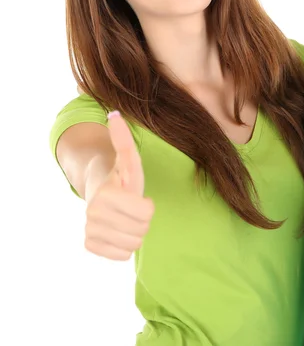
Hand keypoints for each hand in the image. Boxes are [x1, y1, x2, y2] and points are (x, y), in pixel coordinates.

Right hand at [84, 111, 153, 260]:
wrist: (101, 193)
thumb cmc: (122, 175)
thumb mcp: (129, 158)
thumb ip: (124, 139)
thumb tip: (114, 113)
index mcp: (105, 195)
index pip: (146, 214)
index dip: (148, 205)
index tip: (138, 197)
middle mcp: (92, 214)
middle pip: (141, 231)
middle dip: (142, 220)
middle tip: (132, 208)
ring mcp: (89, 231)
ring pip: (133, 244)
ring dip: (135, 232)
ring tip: (127, 218)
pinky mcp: (90, 245)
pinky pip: (122, 255)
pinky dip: (125, 245)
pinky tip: (119, 230)